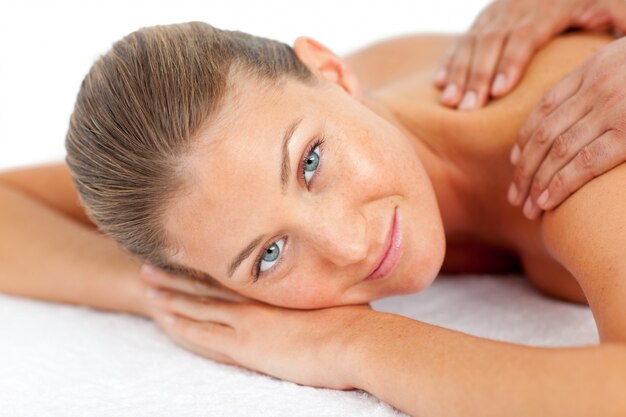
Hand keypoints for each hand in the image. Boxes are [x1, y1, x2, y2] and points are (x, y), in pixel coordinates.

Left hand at [139, 264, 372, 388]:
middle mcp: (255, 299)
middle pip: (208, 285)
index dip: (207, 266)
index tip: (189, 254)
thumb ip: (322, 289)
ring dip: (171, 295)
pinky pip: (201, 334)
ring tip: (148, 284)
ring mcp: (245, 321)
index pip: (231, 274)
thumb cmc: (353, 319)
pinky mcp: (243, 345)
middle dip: (178, 275)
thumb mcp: (336, 297)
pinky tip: (162, 318)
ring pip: (197, 305)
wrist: (355, 341)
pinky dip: (180, 325)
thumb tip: (330, 278)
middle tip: (152, 262)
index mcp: (274, 289)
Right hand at [435, 0, 625, 109]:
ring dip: (458, 73)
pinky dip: (450, 61)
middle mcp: (517, 6)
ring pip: (472, 41)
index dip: (510, 63)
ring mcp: (496, 11)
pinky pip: (462, 39)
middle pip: (491, 41)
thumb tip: (622, 55)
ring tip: (450, 103)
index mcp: (550, 5)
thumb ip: (621, 25)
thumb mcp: (616, 6)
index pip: (525, 36)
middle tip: (468, 109)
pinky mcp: (485, 17)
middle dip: (477, 76)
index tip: (500, 92)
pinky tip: (439, 84)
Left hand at [507, 36, 625, 218]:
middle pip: (544, 134)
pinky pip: (583, 163)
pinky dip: (559, 184)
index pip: (545, 108)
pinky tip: (546, 201)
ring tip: (525, 206)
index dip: (525, 139)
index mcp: (594, 68)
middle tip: (514, 195)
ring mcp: (614, 109)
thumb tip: (583, 118)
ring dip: (535, 183)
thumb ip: (603, 85)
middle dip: (523, 170)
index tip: (515, 161)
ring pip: (557, 151)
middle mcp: (597, 86)